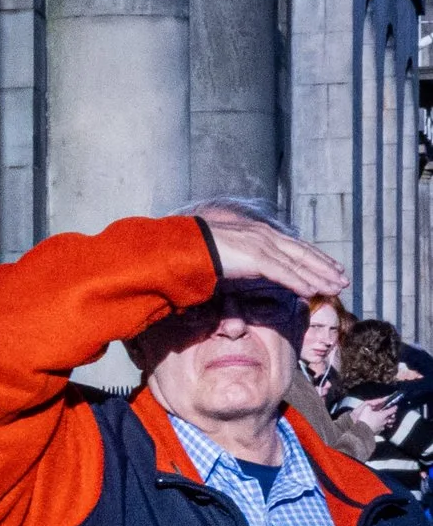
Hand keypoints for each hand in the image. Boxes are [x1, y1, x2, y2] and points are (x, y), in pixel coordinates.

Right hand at [196, 205, 346, 303]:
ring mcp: (262, 245)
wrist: (183, 247)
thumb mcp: (227, 257)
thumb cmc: (199, 253)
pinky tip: (313, 292)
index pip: (295, 246)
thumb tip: (245, 274)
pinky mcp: (255, 257)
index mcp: (260, 233)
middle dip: (325, 267)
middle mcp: (266, 236)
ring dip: (319, 277)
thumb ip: (242, 264)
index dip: (316, 257)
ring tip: (336, 288)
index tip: (331, 267)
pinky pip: (283, 273)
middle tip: (342, 279)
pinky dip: (300, 282)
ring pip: (298, 264)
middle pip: (303, 253)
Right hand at [340, 392, 403, 437]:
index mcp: (383, 415)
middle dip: (392, 416)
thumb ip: (370, 406)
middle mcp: (384, 421)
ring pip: (387, 424)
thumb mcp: (366, 409)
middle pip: (391, 418)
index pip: (391, 410)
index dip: (394, 408)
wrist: (361, 431)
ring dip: (388, 422)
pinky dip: (380, 427)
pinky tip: (378, 426)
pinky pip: (381, 429)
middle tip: (391, 414)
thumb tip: (370, 405)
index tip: (395, 406)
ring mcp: (381, 427)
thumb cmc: (364, 420)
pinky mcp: (378, 432)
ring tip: (387, 421)